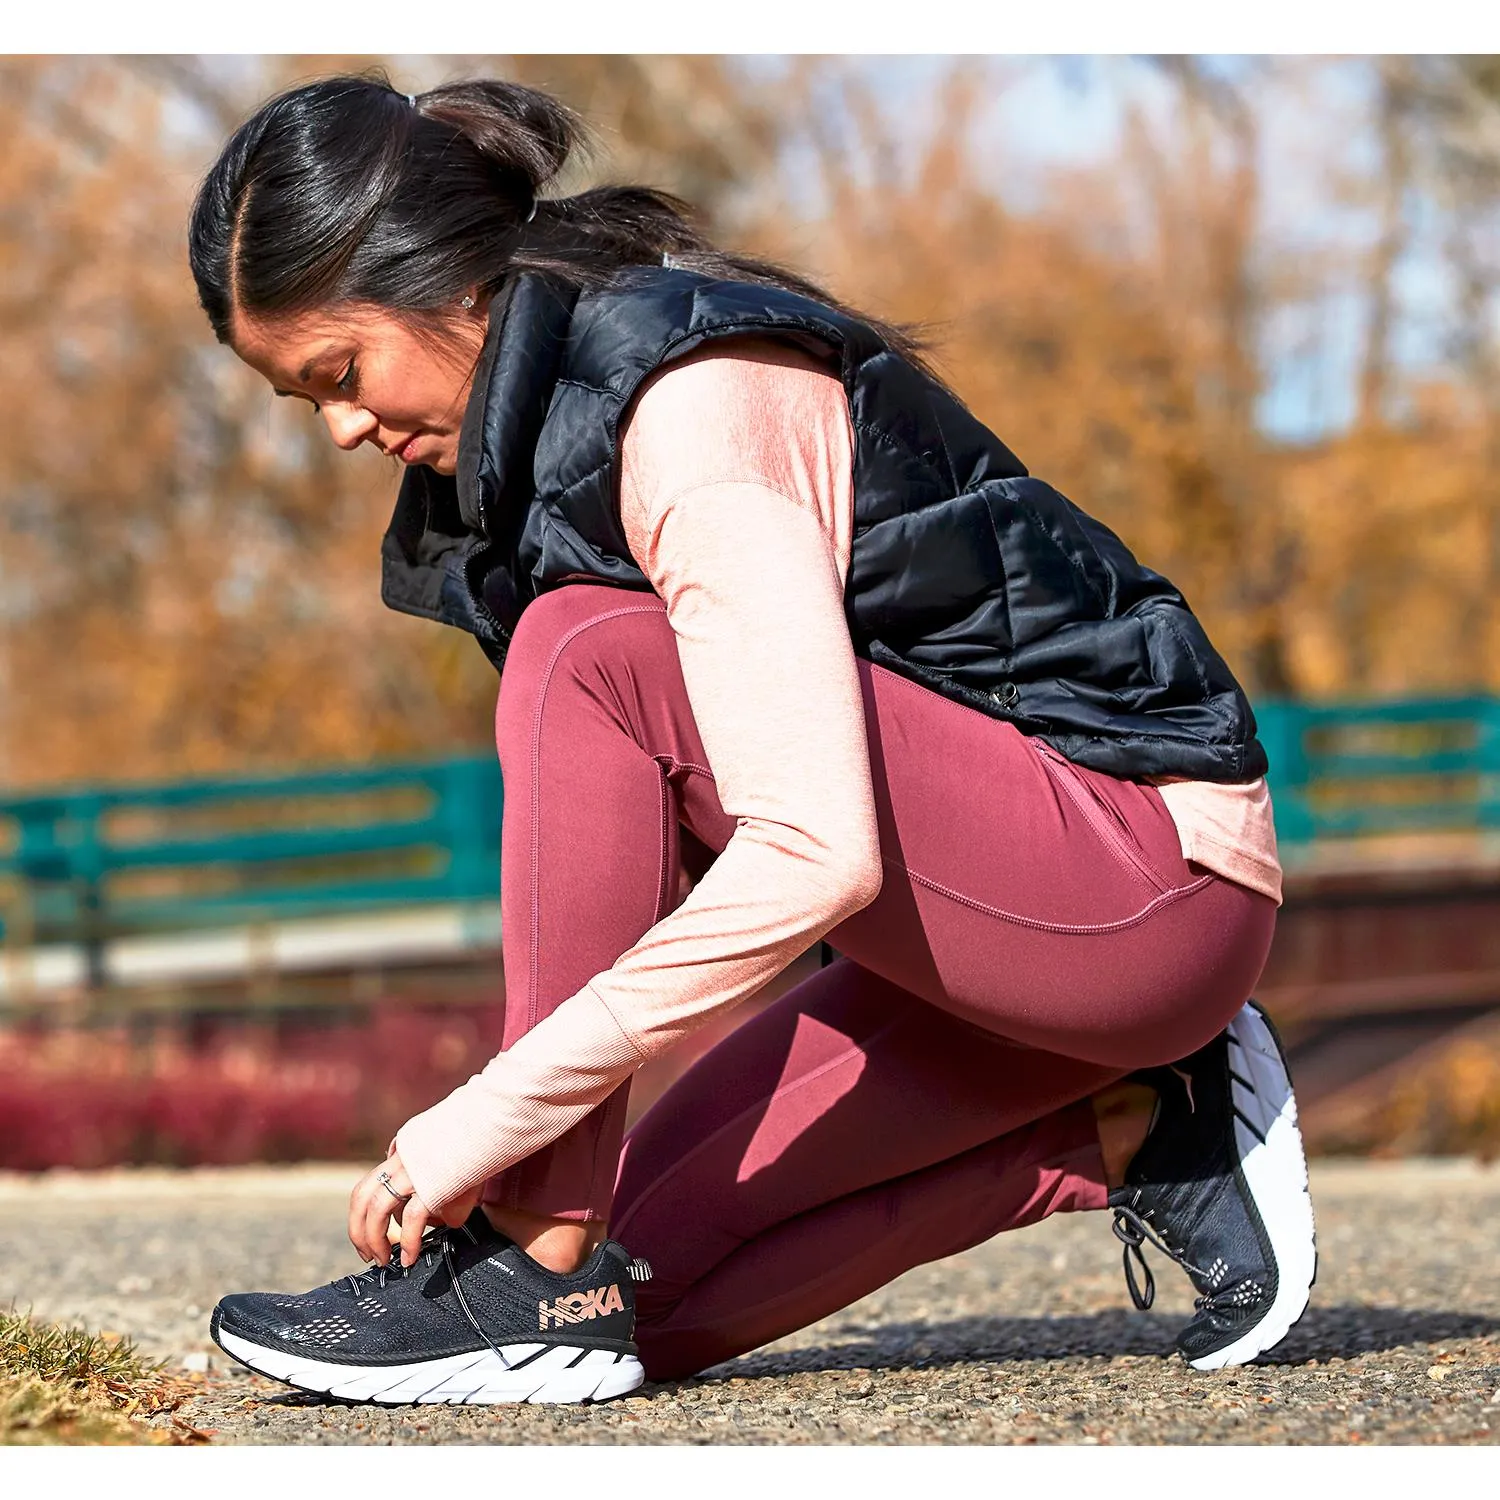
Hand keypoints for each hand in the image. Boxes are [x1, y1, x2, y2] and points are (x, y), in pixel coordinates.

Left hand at [347, 1149, 483, 1268]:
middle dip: (358, 1231)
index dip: (364, 1214)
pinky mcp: (432, 1185)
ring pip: (377, 1210)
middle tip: (367, 1253)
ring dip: (375, 1240)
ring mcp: (414, 1172)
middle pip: (362, 1198)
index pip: (370, 1185)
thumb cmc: (478, 1142)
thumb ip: (435, 1186)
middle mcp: (402, 1160)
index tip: (371, 1233)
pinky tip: (410, 1258)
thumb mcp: (447, 1161)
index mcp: (403, 1151)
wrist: (494, 1122)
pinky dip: (407, 1243)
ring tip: (384, 1260)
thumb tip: (438, 1220)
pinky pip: (410, 1220)